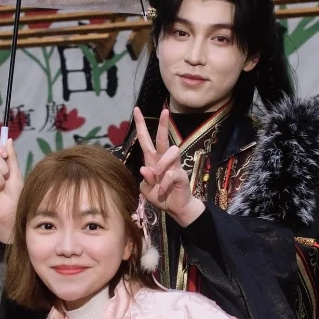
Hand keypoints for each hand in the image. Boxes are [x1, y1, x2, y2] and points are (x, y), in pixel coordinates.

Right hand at [0, 138, 23, 244]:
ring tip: (1, 190)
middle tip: (6, 180)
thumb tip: (8, 139)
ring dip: (0, 181)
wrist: (12, 210)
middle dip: (4, 169)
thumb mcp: (16, 173)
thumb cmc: (16, 194)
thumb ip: (11, 157)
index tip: (5, 154)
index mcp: (0, 165)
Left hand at [133, 108, 204, 227]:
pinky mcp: (181, 175)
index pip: (146, 140)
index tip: (136, 110)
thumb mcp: (146, 190)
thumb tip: (144, 169)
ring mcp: (174, 166)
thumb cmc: (161, 196)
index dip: (141, 125)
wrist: (176, 208)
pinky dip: (163, 185)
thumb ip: (144, 180)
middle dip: (163, 124)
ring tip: (157, 177)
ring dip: (161, 165)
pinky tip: (162, 192)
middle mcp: (164, 160)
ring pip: (171, 152)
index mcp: (153, 160)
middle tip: (164, 111)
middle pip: (163, 139)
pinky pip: (171, 174)